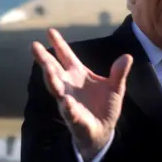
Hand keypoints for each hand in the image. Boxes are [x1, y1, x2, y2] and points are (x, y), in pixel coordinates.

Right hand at [31, 28, 132, 161]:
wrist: (103, 130)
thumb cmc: (105, 106)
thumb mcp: (116, 87)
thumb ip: (119, 73)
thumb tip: (127, 57)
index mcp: (79, 75)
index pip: (66, 56)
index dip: (58, 44)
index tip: (50, 30)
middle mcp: (69, 86)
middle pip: (54, 70)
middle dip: (44, 59)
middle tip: (34, 46)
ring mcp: (69, 101)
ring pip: (56, 89)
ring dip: (52, 79)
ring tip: (47, 69)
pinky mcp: (74, 118)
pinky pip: (70, 112)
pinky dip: (68, 107)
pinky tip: (66, 101)